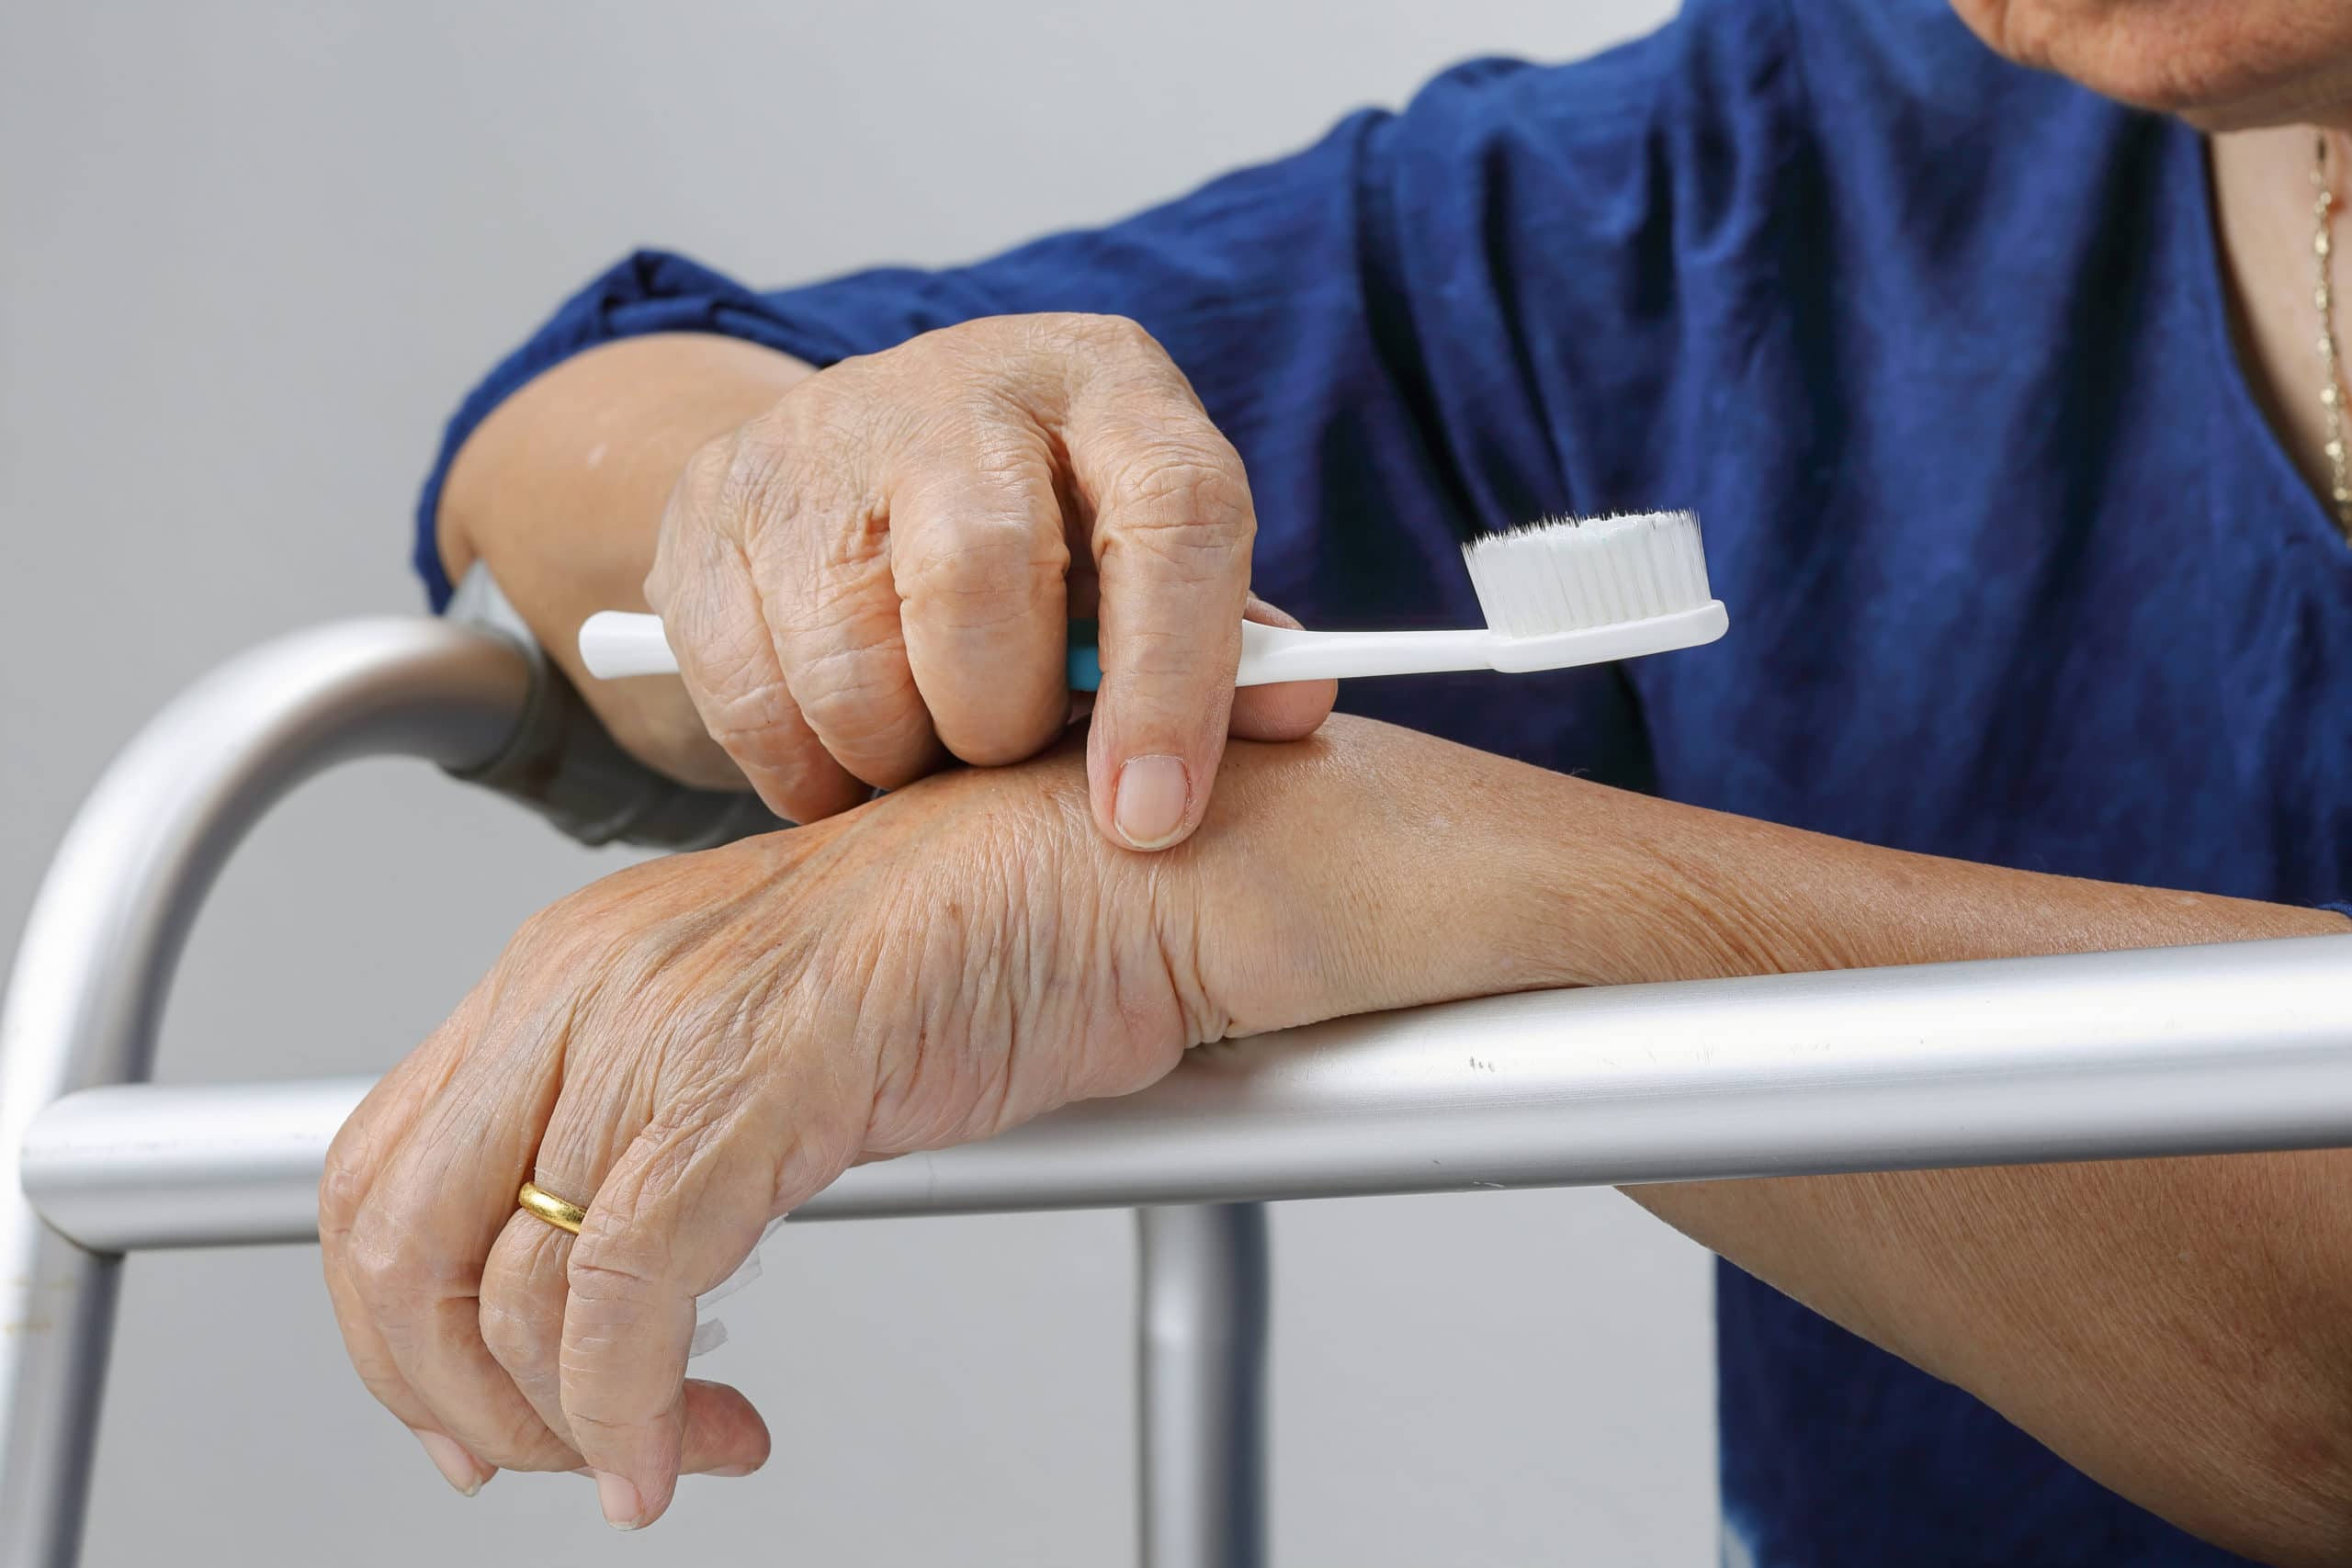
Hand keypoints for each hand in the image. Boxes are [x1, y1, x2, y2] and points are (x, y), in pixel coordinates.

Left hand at [318, 716, 1584, 1529]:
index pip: (382, 1159)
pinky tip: (689, 1448)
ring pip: (503, 1285)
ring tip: (667, 1450)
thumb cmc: (993, 942)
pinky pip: (624, 1291)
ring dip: (563, 1422)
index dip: (394, 1317)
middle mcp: (589, 978)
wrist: (1132, 872)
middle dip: (445, 1388)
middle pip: (394, 1231)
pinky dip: (630, 1407)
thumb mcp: (771, 1025)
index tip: (468, 1403)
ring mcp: (665, 1023)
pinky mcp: (757, 1078)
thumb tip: (597, 1262)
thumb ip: (664, 1116)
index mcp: (574, 960)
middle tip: (544, 1458)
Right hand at [643, 312, 1334, 847]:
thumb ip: (1226, 644)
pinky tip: (842, 748)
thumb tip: (1299, 707)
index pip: (1173, 513)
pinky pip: (749, 691)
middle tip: (1001, 756)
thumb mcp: (1148, 571)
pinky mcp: (709, 498)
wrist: (851, 473)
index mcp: (1113, 389)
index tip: (1152, 814)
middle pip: (981, 573)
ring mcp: (820, 433)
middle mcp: (967, 384)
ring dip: (895, 754)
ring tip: (925, 750)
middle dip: (997, 717)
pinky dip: (802, 765)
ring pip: (852, 655)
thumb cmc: (1048, 544)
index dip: (1172, 679)